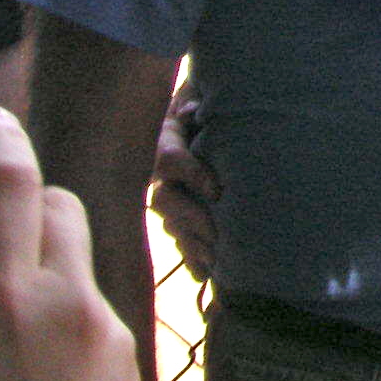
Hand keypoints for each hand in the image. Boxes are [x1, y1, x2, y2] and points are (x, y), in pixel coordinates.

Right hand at [149, 77, 219, 280]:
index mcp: (169, 139)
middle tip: (217, 235)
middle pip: (166, 200)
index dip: (191, 174)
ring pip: (170, 224)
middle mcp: (162, 172)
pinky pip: (178, 239)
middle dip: (191, 219)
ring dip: (191, 244)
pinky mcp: (180, 214)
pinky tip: (205, 275)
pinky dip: (192, 258)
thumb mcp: (206, 105)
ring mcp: (169, 194)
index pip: (169, 160)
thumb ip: (198, 109)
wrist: (206, 119)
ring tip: (214, 261)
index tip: (218, 191)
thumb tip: (194, 109)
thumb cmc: (212, 111)